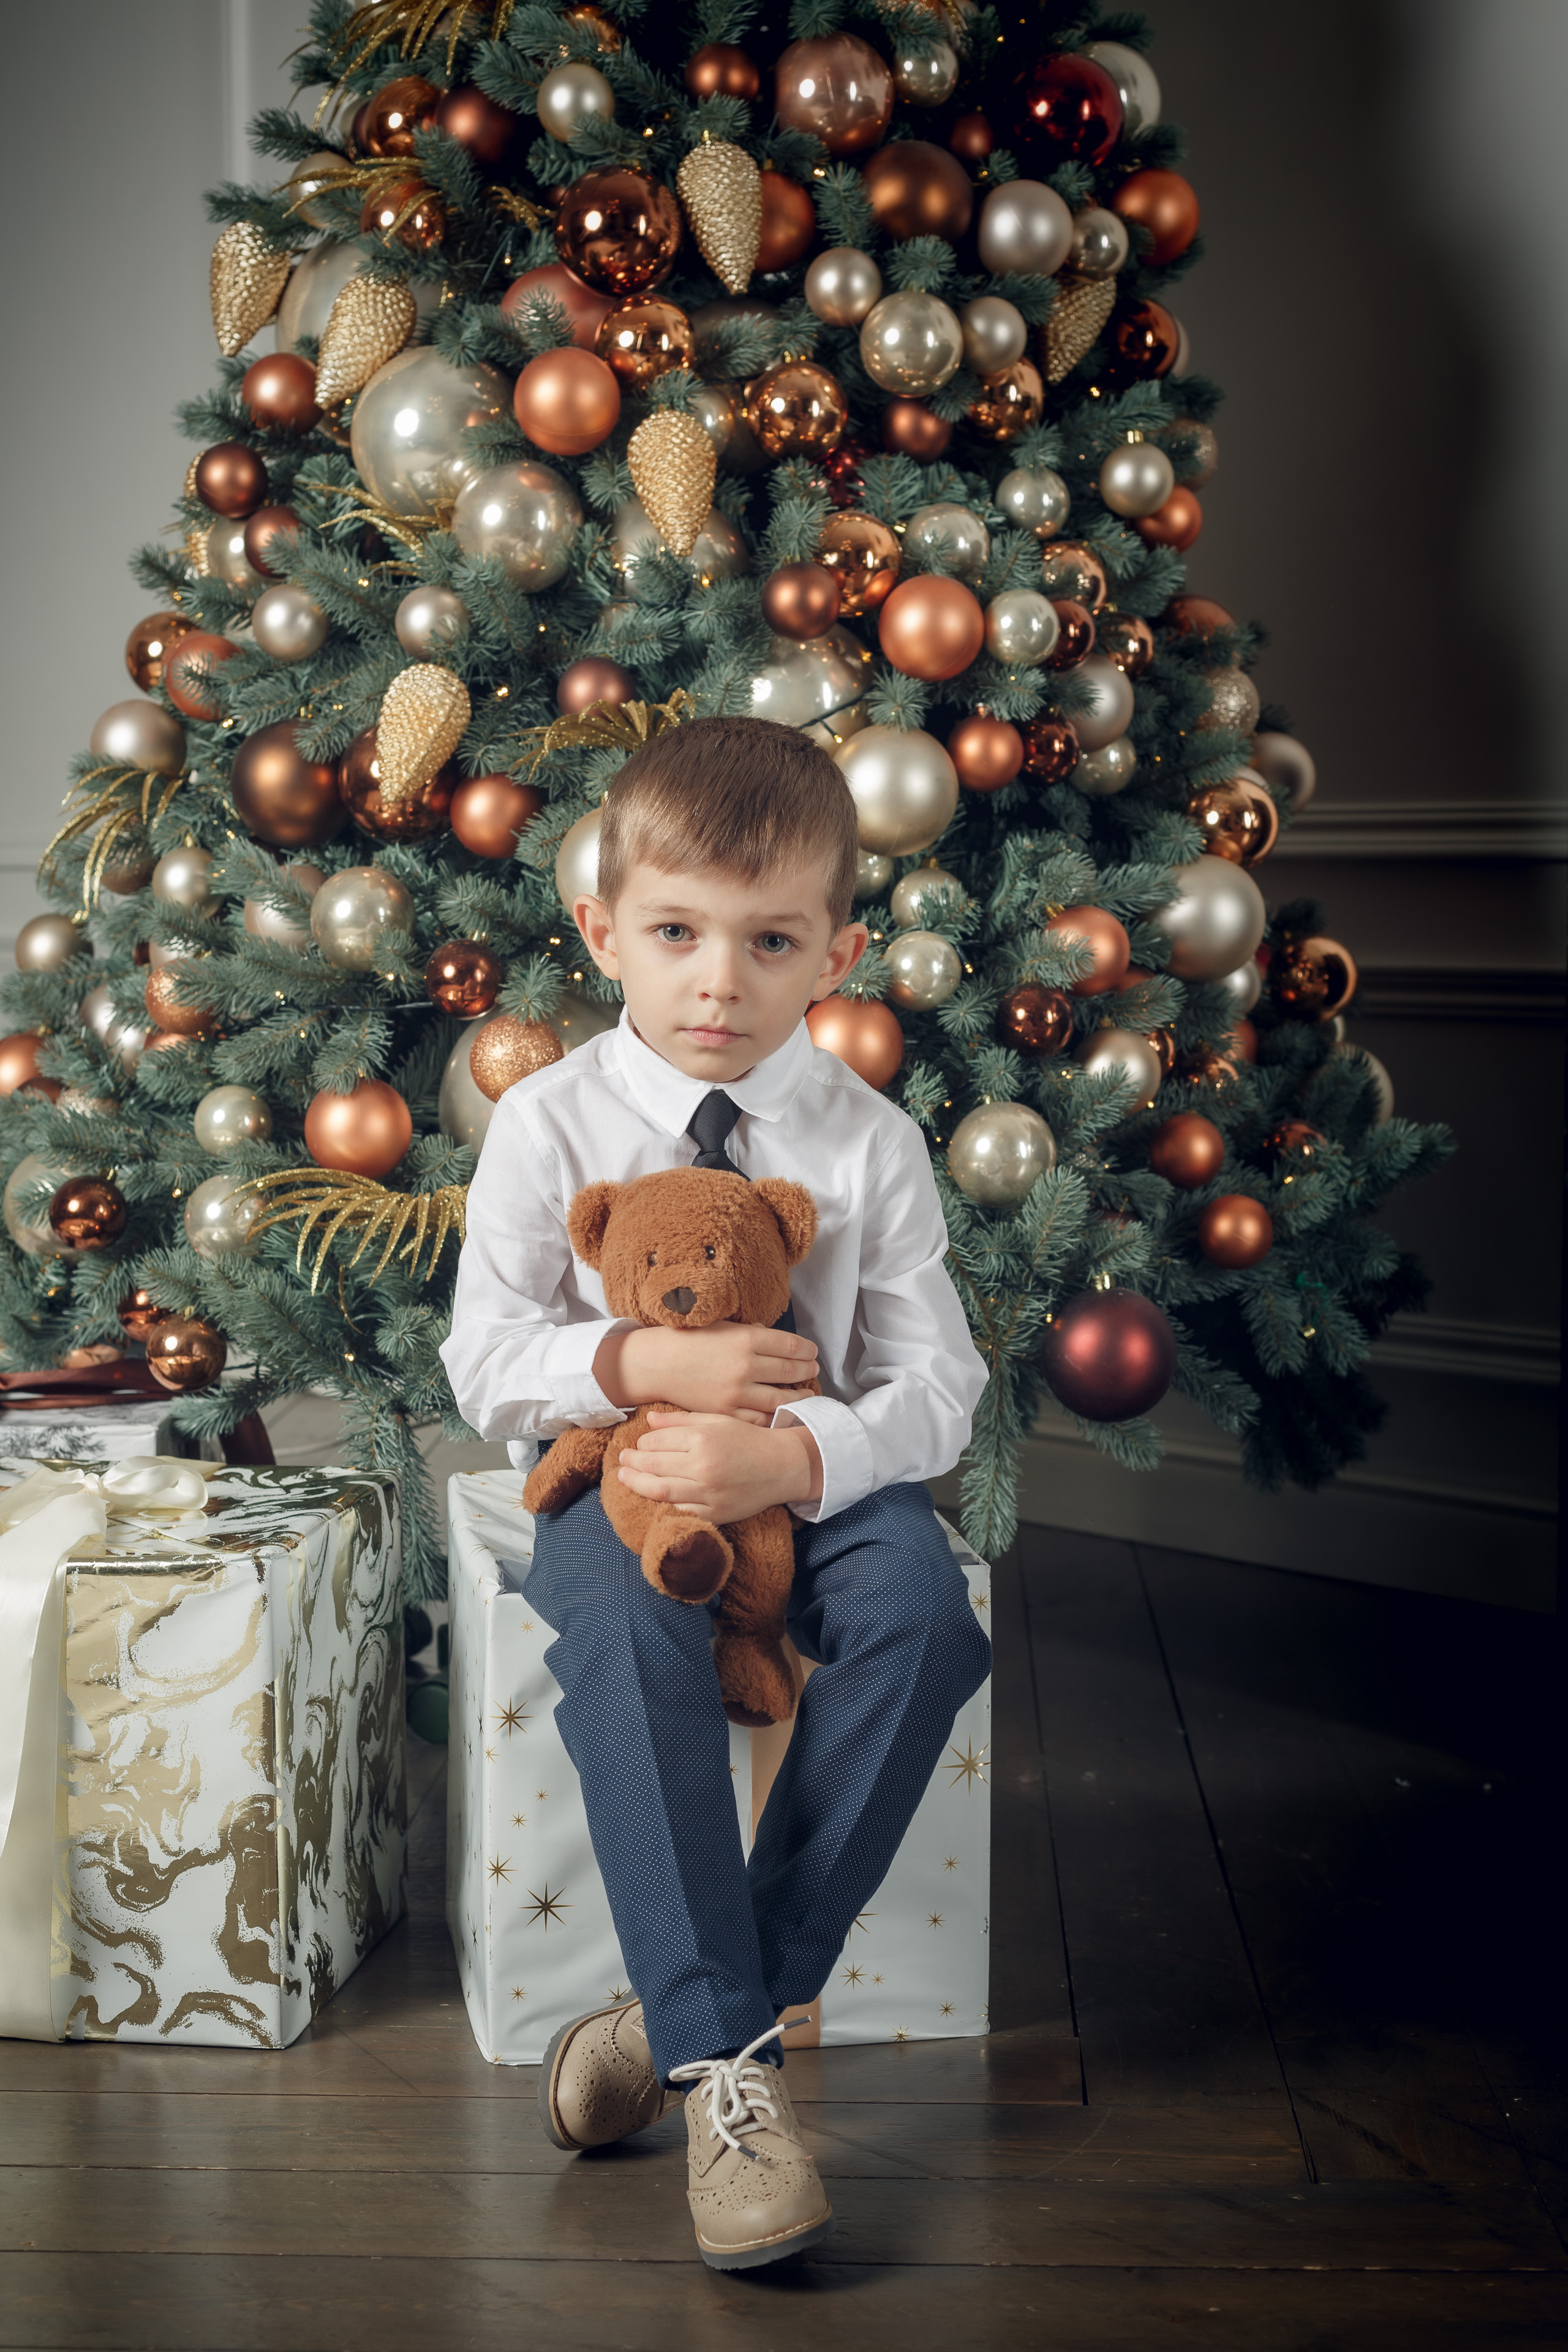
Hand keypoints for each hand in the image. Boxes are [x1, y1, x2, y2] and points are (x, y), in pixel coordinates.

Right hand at [595, 1321, 817, 1422]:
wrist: (657, 1363)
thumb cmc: (690, 1339)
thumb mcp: (723, 1326)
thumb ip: (752, 1333)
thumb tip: (775, 1339)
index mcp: (746, 1339)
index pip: (791, 1345)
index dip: (807, 1350)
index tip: (812, 1353)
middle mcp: (745, 1365)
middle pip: (791, 1371)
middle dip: (807, 1371)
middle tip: (813, 1371)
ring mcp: (736, 1392)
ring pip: (780, 1399)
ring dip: (799, 1396)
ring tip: (806, 1394)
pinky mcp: (726, 1412)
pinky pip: (759, 1418)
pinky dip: (775, 1416)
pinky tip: (782, 1412)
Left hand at [616, 1412, 822, 1521]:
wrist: (782, 1467)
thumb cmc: (749, 1439)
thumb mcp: (718, 1420)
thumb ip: (681, 1421)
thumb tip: (648, 1420)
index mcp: (703, 1439)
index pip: (658, 1441)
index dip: (643, 1441)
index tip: (639, 1442)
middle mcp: (703, 1467)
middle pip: (653, 1465)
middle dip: (633, 1461)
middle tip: (622, 1459)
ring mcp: (708, 1493)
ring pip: (659, 1490)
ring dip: (637, 1483)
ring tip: (625, 1477)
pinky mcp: (714, 1513)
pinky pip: (679, 1510)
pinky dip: (661, 1503)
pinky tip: (651, 1496)